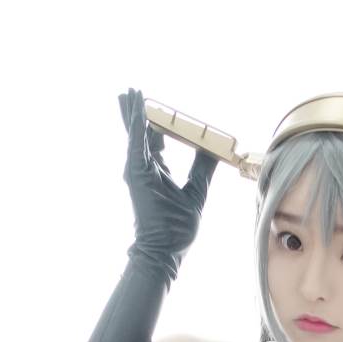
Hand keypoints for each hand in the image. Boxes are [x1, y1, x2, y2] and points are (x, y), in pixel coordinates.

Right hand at [119, 86, 217, 282]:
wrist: (166, 249)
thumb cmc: (177, 227)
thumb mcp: (197, 190)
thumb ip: (202, 168)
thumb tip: (214, 149)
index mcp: (156, 172)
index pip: (155, 142)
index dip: (158, 125)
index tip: (162, 112)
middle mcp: (144, 168)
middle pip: (139, 134)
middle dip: (137, 112)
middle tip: (132, 93)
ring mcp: (137, 170)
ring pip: (135, 134)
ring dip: (132, 111)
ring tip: (129, 92)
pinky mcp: (136, 173)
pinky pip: (137, 142)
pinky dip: (137, 124)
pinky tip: (138, 107)